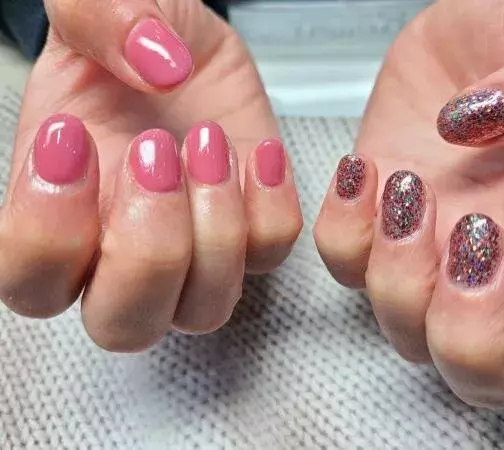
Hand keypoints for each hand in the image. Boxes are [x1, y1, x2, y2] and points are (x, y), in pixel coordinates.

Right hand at [0, 0, 301, 350]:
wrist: (185, 49)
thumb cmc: (129, 45)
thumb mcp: (97, 8)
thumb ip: (98, 19)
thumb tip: (155, 63)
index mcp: (59, 212)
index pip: (29, 278)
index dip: (48, 234)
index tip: (72, 138)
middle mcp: (122, 250)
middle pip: (122, 323)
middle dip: (148, 250)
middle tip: (155, 154)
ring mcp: (194, 253)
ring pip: (203, 309)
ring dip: (215, 232)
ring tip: (208, 141)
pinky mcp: (251, 233)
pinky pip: (268, 254)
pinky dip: (270, 208)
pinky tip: (259, 151)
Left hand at [315, 0, 503, 406]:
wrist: (491, 12)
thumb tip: (490, 122)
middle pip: (484, 372)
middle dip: (471, 328)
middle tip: (477, 233)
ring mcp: (435, 252)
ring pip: (406, 331)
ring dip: (401, 277)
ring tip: (412, 190)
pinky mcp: (377, 220)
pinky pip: (344, 262)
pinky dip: (345, 230)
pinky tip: (369, 171)